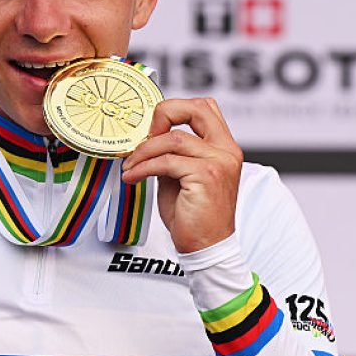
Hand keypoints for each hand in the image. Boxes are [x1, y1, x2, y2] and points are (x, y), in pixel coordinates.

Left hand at [120, 98, 241, 253]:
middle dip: (162, 114)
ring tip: (130, 166)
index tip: (151, 129)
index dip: (173, 110)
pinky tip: (133, 177)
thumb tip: (148, 139)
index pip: (203, 108)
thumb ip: (173, 154)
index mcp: (223, 147)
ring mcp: (218, 162)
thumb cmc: (195, 216)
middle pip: (195, 108)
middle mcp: (225, 151)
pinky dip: (143, 168)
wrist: (206, 247)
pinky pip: (166, 162)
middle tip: (142, 135)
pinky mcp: (205, 177)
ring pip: (173, 139)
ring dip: (143, 151)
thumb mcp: (182, 176)